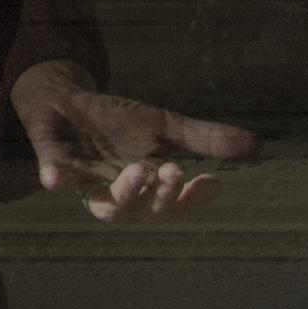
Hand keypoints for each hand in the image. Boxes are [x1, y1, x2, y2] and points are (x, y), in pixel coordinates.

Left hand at [10, 60, 258, 221]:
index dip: (192, 199)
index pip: (174, 204)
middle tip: (174, 171)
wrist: (67, 99)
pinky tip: (53, 180)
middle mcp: (116, 192)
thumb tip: (255, 144)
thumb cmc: (117, 121)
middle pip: (142, 209)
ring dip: (121, 193)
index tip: (213, 183)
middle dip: (160, 194)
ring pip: (104, 204)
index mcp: (145, 187)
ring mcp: (83, 180)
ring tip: (138, 172)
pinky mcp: (53, 160)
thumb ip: (202, 138)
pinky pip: (52, 174)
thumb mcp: (163, 125)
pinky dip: (53, 177)